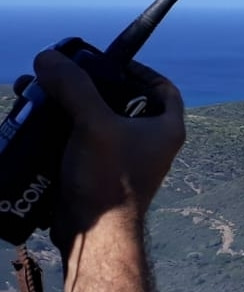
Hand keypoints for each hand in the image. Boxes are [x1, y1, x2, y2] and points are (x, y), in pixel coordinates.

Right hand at [33, 50, 184, 245]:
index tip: (111, 61)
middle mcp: (148, 143)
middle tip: (58, 75)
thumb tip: (49, 57)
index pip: (162, 88)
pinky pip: (77, 141)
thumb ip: (74, 86)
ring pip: (92, 120)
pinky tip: (31, 120)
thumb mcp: (94, 124)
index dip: (139, 70)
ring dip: (64, 105)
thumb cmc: (108, 181)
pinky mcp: (97, 173)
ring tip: (33, 93)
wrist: (94, 234)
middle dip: (85, 85)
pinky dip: (57, 129)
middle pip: (118, 100)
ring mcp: (122, 159)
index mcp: (165, 129)